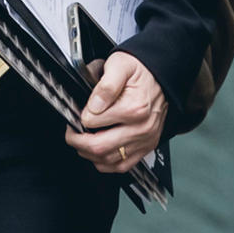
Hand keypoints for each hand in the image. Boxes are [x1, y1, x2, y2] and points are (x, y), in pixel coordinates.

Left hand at [70, 51, 168, 173]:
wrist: (162, 77)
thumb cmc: (140, 72)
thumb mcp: (120, 65)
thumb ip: (105, 86)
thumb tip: (93, 107)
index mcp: (134, 108)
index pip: (93, 122)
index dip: (79, 119)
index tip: (77, 114)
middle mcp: (141, 128)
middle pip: (99, 146)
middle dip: (77, 141)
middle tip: (72, 133)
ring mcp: (145, 140)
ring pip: (108, 160)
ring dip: (89, 154)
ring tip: (82, 142)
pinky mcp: (146, 147)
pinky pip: (122, 166)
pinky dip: (105, 164)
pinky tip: (98, 153)